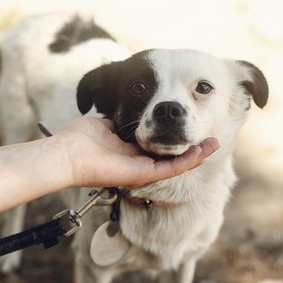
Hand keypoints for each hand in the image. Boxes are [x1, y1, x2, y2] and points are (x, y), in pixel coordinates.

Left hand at [53, 117, 219, 187]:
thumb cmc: (78, 139)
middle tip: (209, 135)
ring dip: (197, 154)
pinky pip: (172, 168)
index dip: (173, 135)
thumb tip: (130, 107)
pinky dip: (191, 159)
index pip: (157, 146)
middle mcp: (137, 163)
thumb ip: (120, 120)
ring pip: (177, 165)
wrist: (67, 154)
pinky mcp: (143, 174)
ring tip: (215, 142)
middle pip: (171, 157)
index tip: (186, 122)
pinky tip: (205, 149)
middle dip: (190, 148)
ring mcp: (141, 171)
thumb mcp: (105, 123)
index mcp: (128, 152)